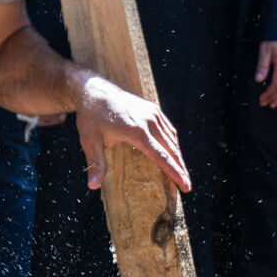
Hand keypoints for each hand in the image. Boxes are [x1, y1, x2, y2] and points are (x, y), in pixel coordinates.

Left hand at [77, 77, 191, 192]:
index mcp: (136, 130)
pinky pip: (168, 130)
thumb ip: (96, 164)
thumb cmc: (90, 116)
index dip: (174, 172)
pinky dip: (173, 144)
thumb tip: (93, 186)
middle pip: (171, 150)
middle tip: (187, 187)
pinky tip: (174, 154)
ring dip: (178, 157)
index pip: (161, 156)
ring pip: (172, 140)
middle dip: (180, 169)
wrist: (93, 89)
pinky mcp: (153, 109)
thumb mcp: (89, 140)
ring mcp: (153, 113)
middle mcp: (149, 121)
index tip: (184, 186)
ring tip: (182, 174)